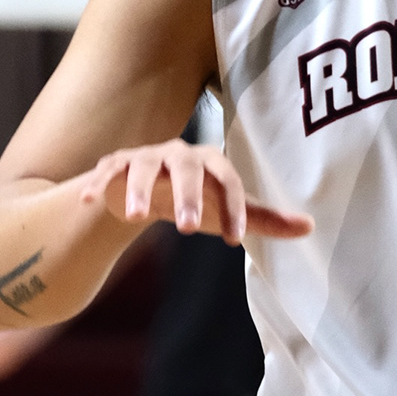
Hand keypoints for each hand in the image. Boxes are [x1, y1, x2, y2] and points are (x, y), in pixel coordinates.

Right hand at [76, 141, 311, 244]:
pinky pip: (105, 171)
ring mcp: (144, 158)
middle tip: (189, 229)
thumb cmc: (197, 200)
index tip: (235, 241)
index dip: (234, 208)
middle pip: (185, 167)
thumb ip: (264, 219)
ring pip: (140, 166)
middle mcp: (178, 154)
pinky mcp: (114, 166)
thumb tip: (310, 228)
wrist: (147, 190)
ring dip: (136, 188)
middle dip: (187, 195)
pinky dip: (95, 184)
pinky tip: (86, 200)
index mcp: (210, 162)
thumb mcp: (227, 210)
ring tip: (132, 217)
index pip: (227, 180)